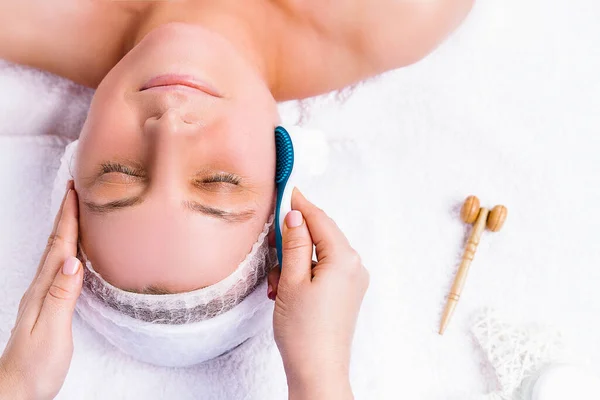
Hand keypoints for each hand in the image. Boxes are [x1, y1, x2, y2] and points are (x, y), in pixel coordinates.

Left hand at [0, 182, 82, 399]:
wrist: (17, 390)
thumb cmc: (35, 365)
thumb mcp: (52, 331)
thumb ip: (62, 296)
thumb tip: (73, 261)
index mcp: (43, 290)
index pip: (59, 247)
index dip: (67, 218)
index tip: (75, 191)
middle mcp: (41, 288)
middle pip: (55, 244)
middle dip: (65, 215)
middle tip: (76, 190)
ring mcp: (43, 297)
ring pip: (56, 254)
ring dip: (65, 230)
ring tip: (76, 212)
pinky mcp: (49, 306)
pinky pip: (59, 269)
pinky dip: (67, 251)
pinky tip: (74, 252)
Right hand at [268, 189, 368, 399]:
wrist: (318, 370)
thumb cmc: (304, 331)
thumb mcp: (292, 280)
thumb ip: (295, 244)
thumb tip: (295, 216)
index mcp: (344, 259)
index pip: (320, 220)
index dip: (301, 204)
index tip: (286, 189)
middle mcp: (355, 266)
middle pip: (322, 235)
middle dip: (294, 239)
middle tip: (272, 246)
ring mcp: (353, 281)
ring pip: (320, 254)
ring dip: (296, 260)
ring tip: (276, 283)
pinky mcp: (346, 294)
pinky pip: (324, 271)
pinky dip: (304, 273)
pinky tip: (286, 289)